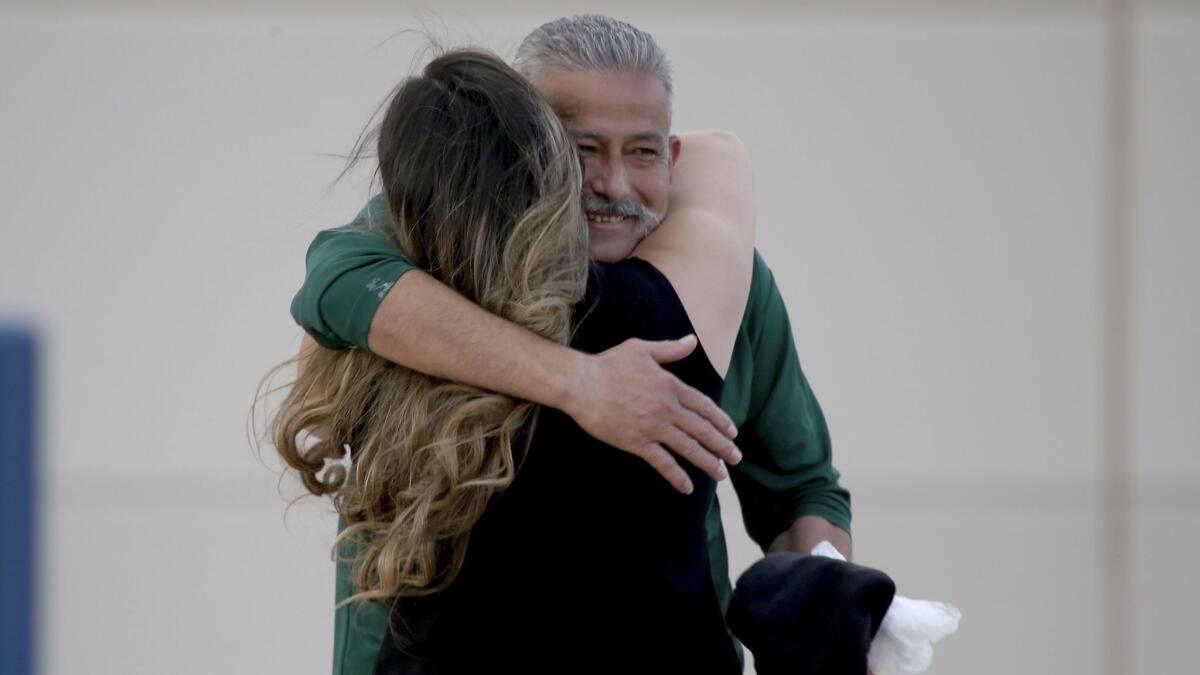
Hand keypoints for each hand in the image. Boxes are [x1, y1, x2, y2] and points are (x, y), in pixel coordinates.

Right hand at [559, 335, 741, 493]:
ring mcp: (654, 427)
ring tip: (722, 475)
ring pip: (689, 448)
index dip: (721, 421)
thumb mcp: (642, 349)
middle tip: (736, 458)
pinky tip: (688, 487)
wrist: (581, 383)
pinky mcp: (637, 442)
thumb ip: (670, 349)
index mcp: (671, 386)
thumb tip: (692, 341)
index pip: (704, 406)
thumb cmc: (609, 364)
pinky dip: (677, 476)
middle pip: (703, 430)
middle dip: (722, 446)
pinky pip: (663, 463)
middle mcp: (667, 408)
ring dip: (708, 463)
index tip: (733, 432)